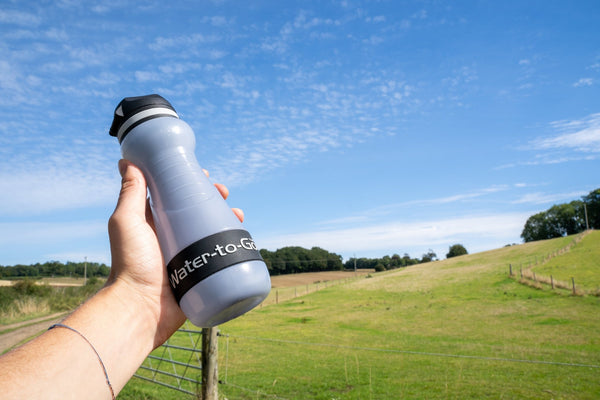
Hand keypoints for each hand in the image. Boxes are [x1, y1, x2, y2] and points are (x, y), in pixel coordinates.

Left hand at [107, 159, 242, 347]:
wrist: (142, 308)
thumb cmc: (130, 264)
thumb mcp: (127, 222)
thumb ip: (130, 194)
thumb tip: (127, 161)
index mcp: (157, 222)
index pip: (178, 195)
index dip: (192, 182)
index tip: (204, 173)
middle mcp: (174, 236)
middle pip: (200, 211)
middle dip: (215, 198)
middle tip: (224, 192)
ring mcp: (190, 254)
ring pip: (214, 230)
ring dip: (229, 218)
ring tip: (238, 214)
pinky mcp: (202, 271)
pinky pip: (222, 254)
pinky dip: (235, 243)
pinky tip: (244, 236)